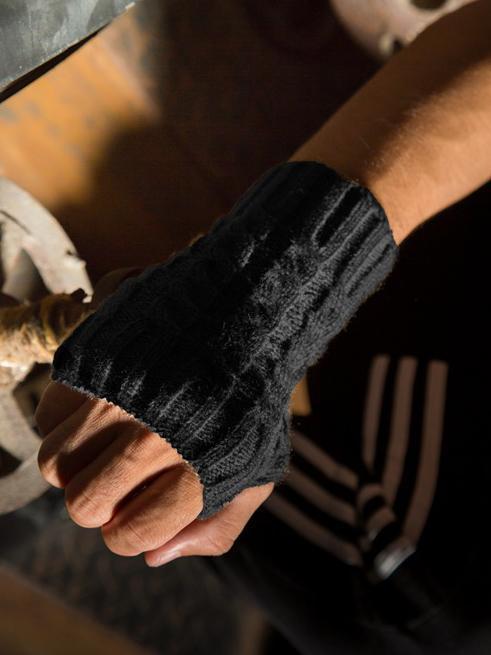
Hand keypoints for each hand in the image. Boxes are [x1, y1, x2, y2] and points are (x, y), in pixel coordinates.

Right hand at [36, 381, 272, 565]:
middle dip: (98, 504)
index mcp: (196, 470)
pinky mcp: (96, 361)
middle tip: (120, 478)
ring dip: (74, 464)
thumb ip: (219, 526)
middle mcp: (151, 437)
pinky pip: (48, 412)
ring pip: (54, 462)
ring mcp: (118, 396)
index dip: (129, 532)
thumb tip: (154, 558)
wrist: (246, 314)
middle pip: (82, 504)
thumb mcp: (260, 468)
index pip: (128, 535)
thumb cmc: (253, 399)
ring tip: (105, 444)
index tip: (141, 510)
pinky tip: (95, 412)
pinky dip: (63, 421)